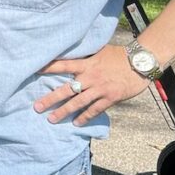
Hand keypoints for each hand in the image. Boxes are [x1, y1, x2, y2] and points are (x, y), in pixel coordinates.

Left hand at [33, 44, 149, 125]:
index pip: (63, 64)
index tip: (33, 70)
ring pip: (78, 102)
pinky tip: (76, 123)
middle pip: (67, 89)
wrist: (141, 63)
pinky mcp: (110, 97)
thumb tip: (71, 54)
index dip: (48, 67)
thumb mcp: (100, 51)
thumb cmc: (119, 56)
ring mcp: (100, 88)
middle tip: (37, 107)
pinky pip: (95, 109)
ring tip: (52, 119)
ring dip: (64, 111)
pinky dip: (85, 117)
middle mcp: (91, 77)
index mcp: (87, 63)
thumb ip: (85, 56)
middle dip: (51, 99)